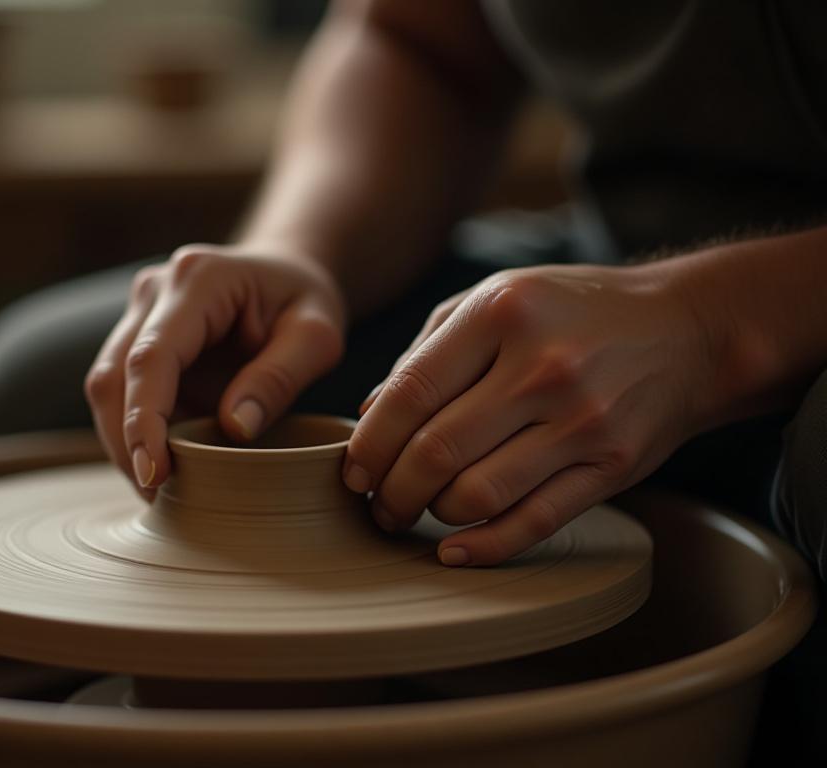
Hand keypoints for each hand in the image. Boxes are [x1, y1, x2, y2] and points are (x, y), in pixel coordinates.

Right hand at [85, 244, 345, 499]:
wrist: (288, 274)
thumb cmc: (305, 303)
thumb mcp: (317, 335)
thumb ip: (279, 377)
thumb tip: (234, 429)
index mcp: (199, 279)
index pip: (152, 357)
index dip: (144, 420)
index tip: (154, 474)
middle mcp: (156, 290)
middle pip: (114, 374)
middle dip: (126, 442)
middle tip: (158, 497)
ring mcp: (140, 313)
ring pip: (107, 386)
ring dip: (125, 441)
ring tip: (160, 489)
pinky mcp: (137, 339)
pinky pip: (121, 392)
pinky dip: (136, 432)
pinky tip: (163, 463)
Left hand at [343, 263, 709, 565]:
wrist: (685, 331)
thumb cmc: (571, 312)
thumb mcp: (494, 301)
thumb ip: (425, 353)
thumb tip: (366, 416)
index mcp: (500, 315)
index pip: (411, 394)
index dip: (370, 444)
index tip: (353, 472)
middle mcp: (542, 367)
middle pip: (436, 452)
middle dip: (391, 492)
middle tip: (378, 505)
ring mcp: (583, 420)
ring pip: (478, 495)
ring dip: (431, 517)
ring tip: (416, 514)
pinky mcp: (613, 467)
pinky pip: (534, 522)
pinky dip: (484, 547)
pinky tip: (453, 551)